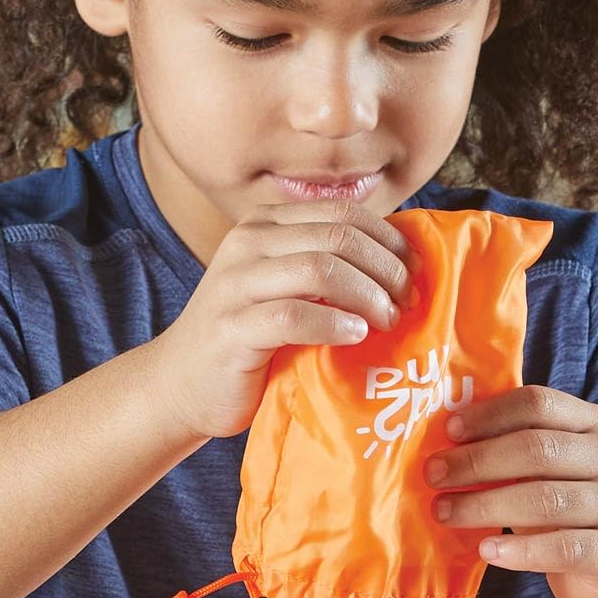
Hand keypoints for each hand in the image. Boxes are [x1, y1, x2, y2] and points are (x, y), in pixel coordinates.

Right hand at [151, 202, 415, 440]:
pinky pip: (294, 316)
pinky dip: (335, 325)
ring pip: (321, 269)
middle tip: (406, 303)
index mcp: (265, 223)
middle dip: (386, 269)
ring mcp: (235, 283)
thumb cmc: (249, 337)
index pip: (343, 213)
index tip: (415, 272)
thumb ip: (327, 265)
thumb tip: (403, 261)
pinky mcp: (232, 327)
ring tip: (386, 321)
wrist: (182, 384)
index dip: (389, 240)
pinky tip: (355, 336)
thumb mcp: (286, 286)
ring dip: (367, 296)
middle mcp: (247, 241)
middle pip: (339, 237)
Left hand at [423, 384, 597, 597]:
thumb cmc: (568, 507)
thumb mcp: (547, 470)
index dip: (490, 414)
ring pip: (546, 499)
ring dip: (485, 505)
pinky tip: (486, 551)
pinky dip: (520, 550)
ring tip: (444, 513)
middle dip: (478, 461)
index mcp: (592, 423)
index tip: (448, 431)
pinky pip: (563, 547)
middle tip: (433, 476)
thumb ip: (511, 449)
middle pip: (538, 449)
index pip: (538, 403)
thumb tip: (443, 443)